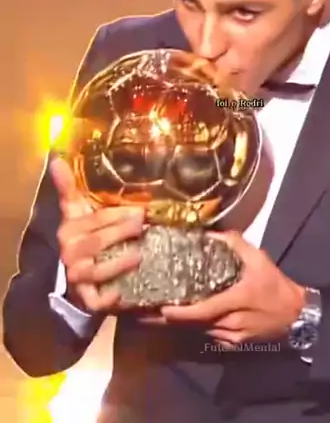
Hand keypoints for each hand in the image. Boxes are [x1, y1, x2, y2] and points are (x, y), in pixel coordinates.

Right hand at [51, 157, 143, 312]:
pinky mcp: (85, 297)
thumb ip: (69, 187)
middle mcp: (70, 252)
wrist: (77, 274)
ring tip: (140, 255)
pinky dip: (107, 299)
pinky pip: (94, 300)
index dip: (119, 214)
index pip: (96, 219)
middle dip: (122, 232)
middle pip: (97, 242)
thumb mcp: (76, 211)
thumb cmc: (83, 235)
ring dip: (119, 262)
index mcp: (69, 228)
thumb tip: (56, 158)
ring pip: (95, 270)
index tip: (141, 209)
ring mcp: (76, 276)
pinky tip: (121, 292)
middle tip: (144, 225)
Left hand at [161, 231, 305, 347]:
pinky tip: (181, 318)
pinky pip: (208, 335)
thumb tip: (209, 233)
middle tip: (146, 311)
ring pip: (200, 331)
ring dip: (181, 323)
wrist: (295, 315)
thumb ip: (234, 243)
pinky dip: (194, 327)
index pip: (204, 311)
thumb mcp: (259, 258)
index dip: (181, 313)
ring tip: (157, 313)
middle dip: (171, 319)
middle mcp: (231, 323)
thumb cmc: (275, 284)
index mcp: (237, 300)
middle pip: (196, 324)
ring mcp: (231, 336)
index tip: (161, 309)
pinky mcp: (233, 344)